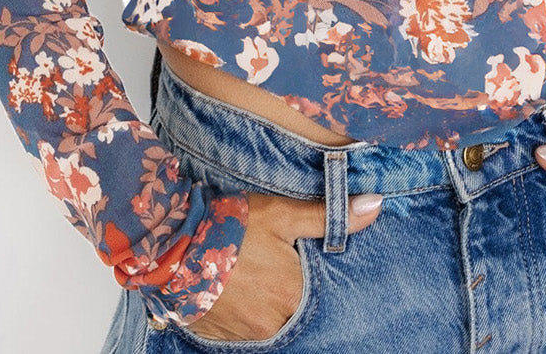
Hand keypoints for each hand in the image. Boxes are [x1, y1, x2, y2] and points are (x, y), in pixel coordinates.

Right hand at [184, 189, 383, 341]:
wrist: (171, 245)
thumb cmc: (231, 226)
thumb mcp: (282, 214)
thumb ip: (328, 217)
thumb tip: (374, 206)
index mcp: (292, 297)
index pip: (322, 300)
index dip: (315, 285)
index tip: (307, 271)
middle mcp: (272, 324)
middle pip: (295, 315)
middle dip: (291, 297)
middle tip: (279, 275)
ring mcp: (245, 336)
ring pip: (270, 325)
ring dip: (268, 307)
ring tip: (257, 280)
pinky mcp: (220, 338)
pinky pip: (244, 333)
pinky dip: (246, 315)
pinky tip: (240, 294)